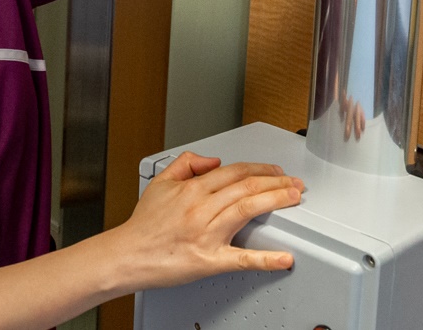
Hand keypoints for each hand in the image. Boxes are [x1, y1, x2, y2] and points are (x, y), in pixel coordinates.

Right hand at [101, 152, 303, 291]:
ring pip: (248, 209)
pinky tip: (283, 258)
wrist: (128, 255)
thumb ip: (186, 164)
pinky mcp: (209, 260)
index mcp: (192, 189)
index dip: (261, 169)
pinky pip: (241, 259)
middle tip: (294, 183)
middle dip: (276, 182)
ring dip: (276, 201)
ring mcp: (207, 234)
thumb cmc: (144, 226)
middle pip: (247, 186)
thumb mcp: (160, 183)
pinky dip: (265, 259)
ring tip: (294, 198)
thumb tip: (213, 161)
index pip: (235, 171)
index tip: (275, 172)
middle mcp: (201, 208)